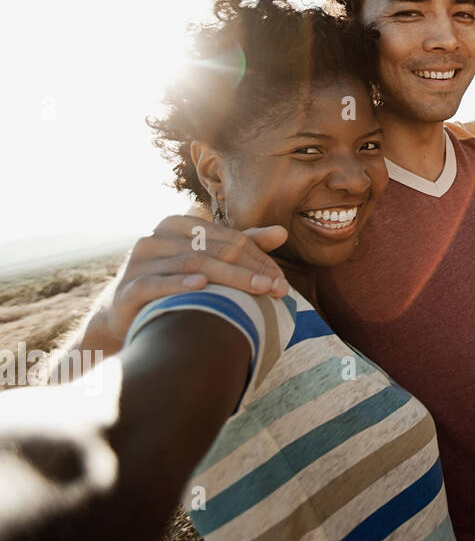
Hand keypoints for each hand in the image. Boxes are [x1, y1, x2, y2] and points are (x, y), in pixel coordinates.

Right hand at [87, 215, 288, 354]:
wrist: (127, 316)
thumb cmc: (176, 283)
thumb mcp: (209, 261)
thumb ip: (243, 245)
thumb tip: (282, 232)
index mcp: (178, 224)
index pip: (229, 238)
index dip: (259, 258)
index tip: (281, 280)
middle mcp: (156, 237)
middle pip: (214, 250)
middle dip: (251, 269)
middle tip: (278, 288)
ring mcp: (139, 262)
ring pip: (192, 264)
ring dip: (230, 277)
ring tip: (259, 290)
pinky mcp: (128, 288)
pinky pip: (155, 283)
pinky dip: (179, 284)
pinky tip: (202, 287)